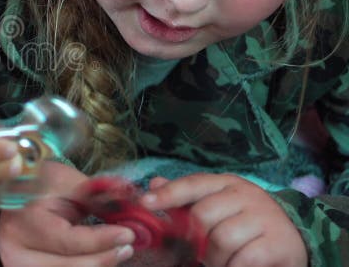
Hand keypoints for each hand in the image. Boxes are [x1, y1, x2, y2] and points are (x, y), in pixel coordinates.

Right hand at [0, 162, 135, 266]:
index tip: (128, 234)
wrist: (16, 192)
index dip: (102, 240)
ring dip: (97, 265)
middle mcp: (15, 252)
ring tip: (116, 252)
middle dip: (103, 259)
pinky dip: (85, 266)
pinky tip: (100, 258)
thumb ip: (99, 195)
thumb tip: (134, 203)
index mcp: (23, 223)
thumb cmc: (42, 184)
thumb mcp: (69, 182)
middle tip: (127, 247)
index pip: (68, 241)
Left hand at [141, 174, 307, 266]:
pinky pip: (243, 259)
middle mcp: (246, 195)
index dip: (168, 193)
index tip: (145, 203)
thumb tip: (154, 184)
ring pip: (220, 239)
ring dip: (214, 258)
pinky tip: (235, 266)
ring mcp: (264, 217)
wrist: (295, 237)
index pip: (193, 184)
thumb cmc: (246, 222)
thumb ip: (187, 197)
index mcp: (227, 183)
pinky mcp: (278, 243)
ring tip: (219, 261)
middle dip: (194, 240)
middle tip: (199, 253)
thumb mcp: (219, 204)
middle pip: (202, 215)